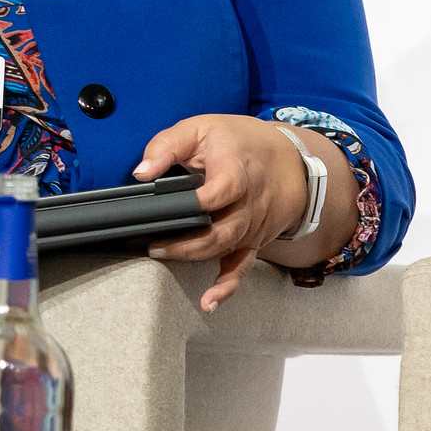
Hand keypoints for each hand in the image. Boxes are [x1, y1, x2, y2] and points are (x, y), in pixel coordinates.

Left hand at [132, 113, 349, 313]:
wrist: (289, 159)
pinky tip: (209, 301)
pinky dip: (227, 286)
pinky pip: (243, 266)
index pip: (224, 190)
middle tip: (153, 243)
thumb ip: (167, 146)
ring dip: (195, 257)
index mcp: (237, 170)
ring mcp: (253, 224)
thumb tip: (141, 172)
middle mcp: (250, 202)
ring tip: (163, 255)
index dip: (201, 201)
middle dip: (187, 240)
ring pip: (227, 247)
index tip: (171, 206)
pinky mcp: (254, 239)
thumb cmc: (238, 142)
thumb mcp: (201, 128)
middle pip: (223, 228)